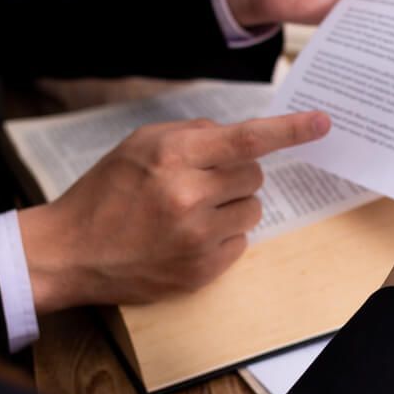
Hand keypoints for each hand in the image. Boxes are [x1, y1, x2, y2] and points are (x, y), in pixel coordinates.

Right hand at [18, 111, 330, 311]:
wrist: (72, 251)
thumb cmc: (106, 192)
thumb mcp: (139, 144)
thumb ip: (191, 134)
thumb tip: (236, 136)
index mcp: (173, 156)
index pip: (247, 139)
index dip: (290, 130)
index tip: (322, 123)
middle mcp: (189, 195)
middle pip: (254, 175)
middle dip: (237, 174)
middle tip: (204, 181)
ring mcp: (197, 237)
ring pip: (252, 209)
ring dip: (232, 206)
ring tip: (191, 211)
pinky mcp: (200, 270)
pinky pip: (240, 243)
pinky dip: (223, 236)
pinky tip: (188, 236)